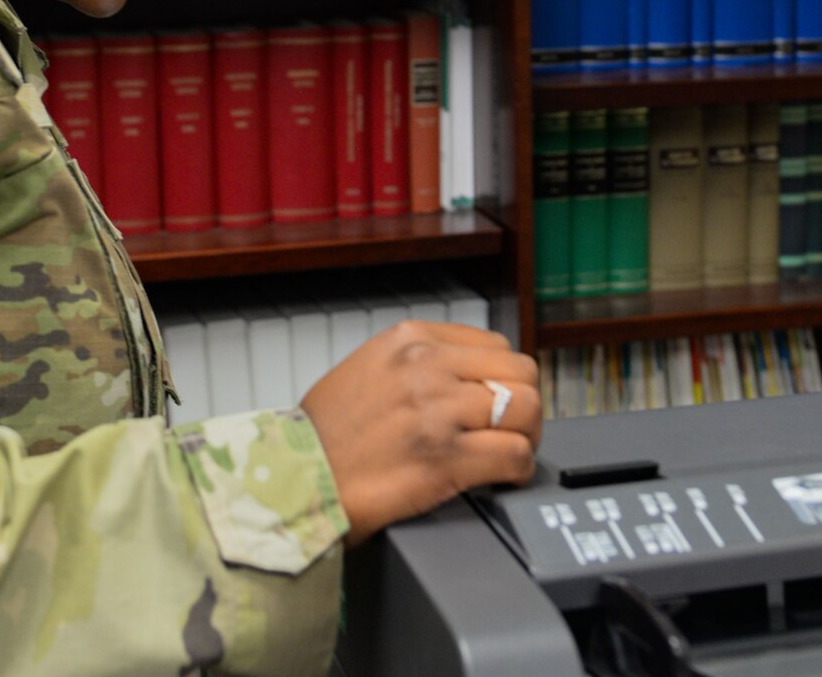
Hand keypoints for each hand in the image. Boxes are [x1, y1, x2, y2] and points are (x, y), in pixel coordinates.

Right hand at [300, 320, 541, 547]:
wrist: (295, 481)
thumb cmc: (325, 436)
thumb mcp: (366, 368)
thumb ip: (416, 363)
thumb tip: (464, 375)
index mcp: (410, 340)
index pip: (495, 345)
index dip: (503, 378)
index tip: (498, 401)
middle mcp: (428, 368)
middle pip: (520, 374)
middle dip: (523, 405)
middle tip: (512, 430)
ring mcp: (439, 412)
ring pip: (526, 410)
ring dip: (525, 436)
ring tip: (510, 452)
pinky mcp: (446, 459)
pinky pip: (514, 455)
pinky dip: (518, 470)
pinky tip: (503, 477)